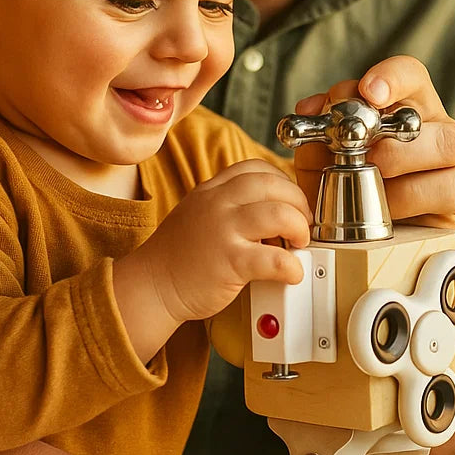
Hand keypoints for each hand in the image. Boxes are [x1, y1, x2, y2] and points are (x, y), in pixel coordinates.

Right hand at [134, 159, 310, 324]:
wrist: (152, 286)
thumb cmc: (178, 256)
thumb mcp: (199, 213)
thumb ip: (229, 205)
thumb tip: (272, 209)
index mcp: (212, 190)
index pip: (256, 168)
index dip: (282, 181)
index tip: (290, 200)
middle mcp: (217, 204)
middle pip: (273, 184)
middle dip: (298, 203)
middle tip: (302, 223)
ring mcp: (223, 231)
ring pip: (279, 213)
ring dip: (299, 228)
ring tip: (298, 243)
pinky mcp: (229, 262)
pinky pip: (274, 258)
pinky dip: (291, 266)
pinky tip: (291, 272)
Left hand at [292, 55, 454, 254]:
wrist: (370, 244)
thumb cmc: (350, 190)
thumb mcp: (324, 158)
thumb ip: (318, 130)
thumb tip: (312, 108)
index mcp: (409, 110)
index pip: (410, 76)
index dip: (392, 78)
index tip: (369, 92)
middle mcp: (441, 133)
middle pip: (436, 120)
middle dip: (395, 143)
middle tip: (366, 160)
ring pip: (451, 150)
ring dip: (405, 176)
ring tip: (373, 193)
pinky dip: (417, 206)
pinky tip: (391, 217)